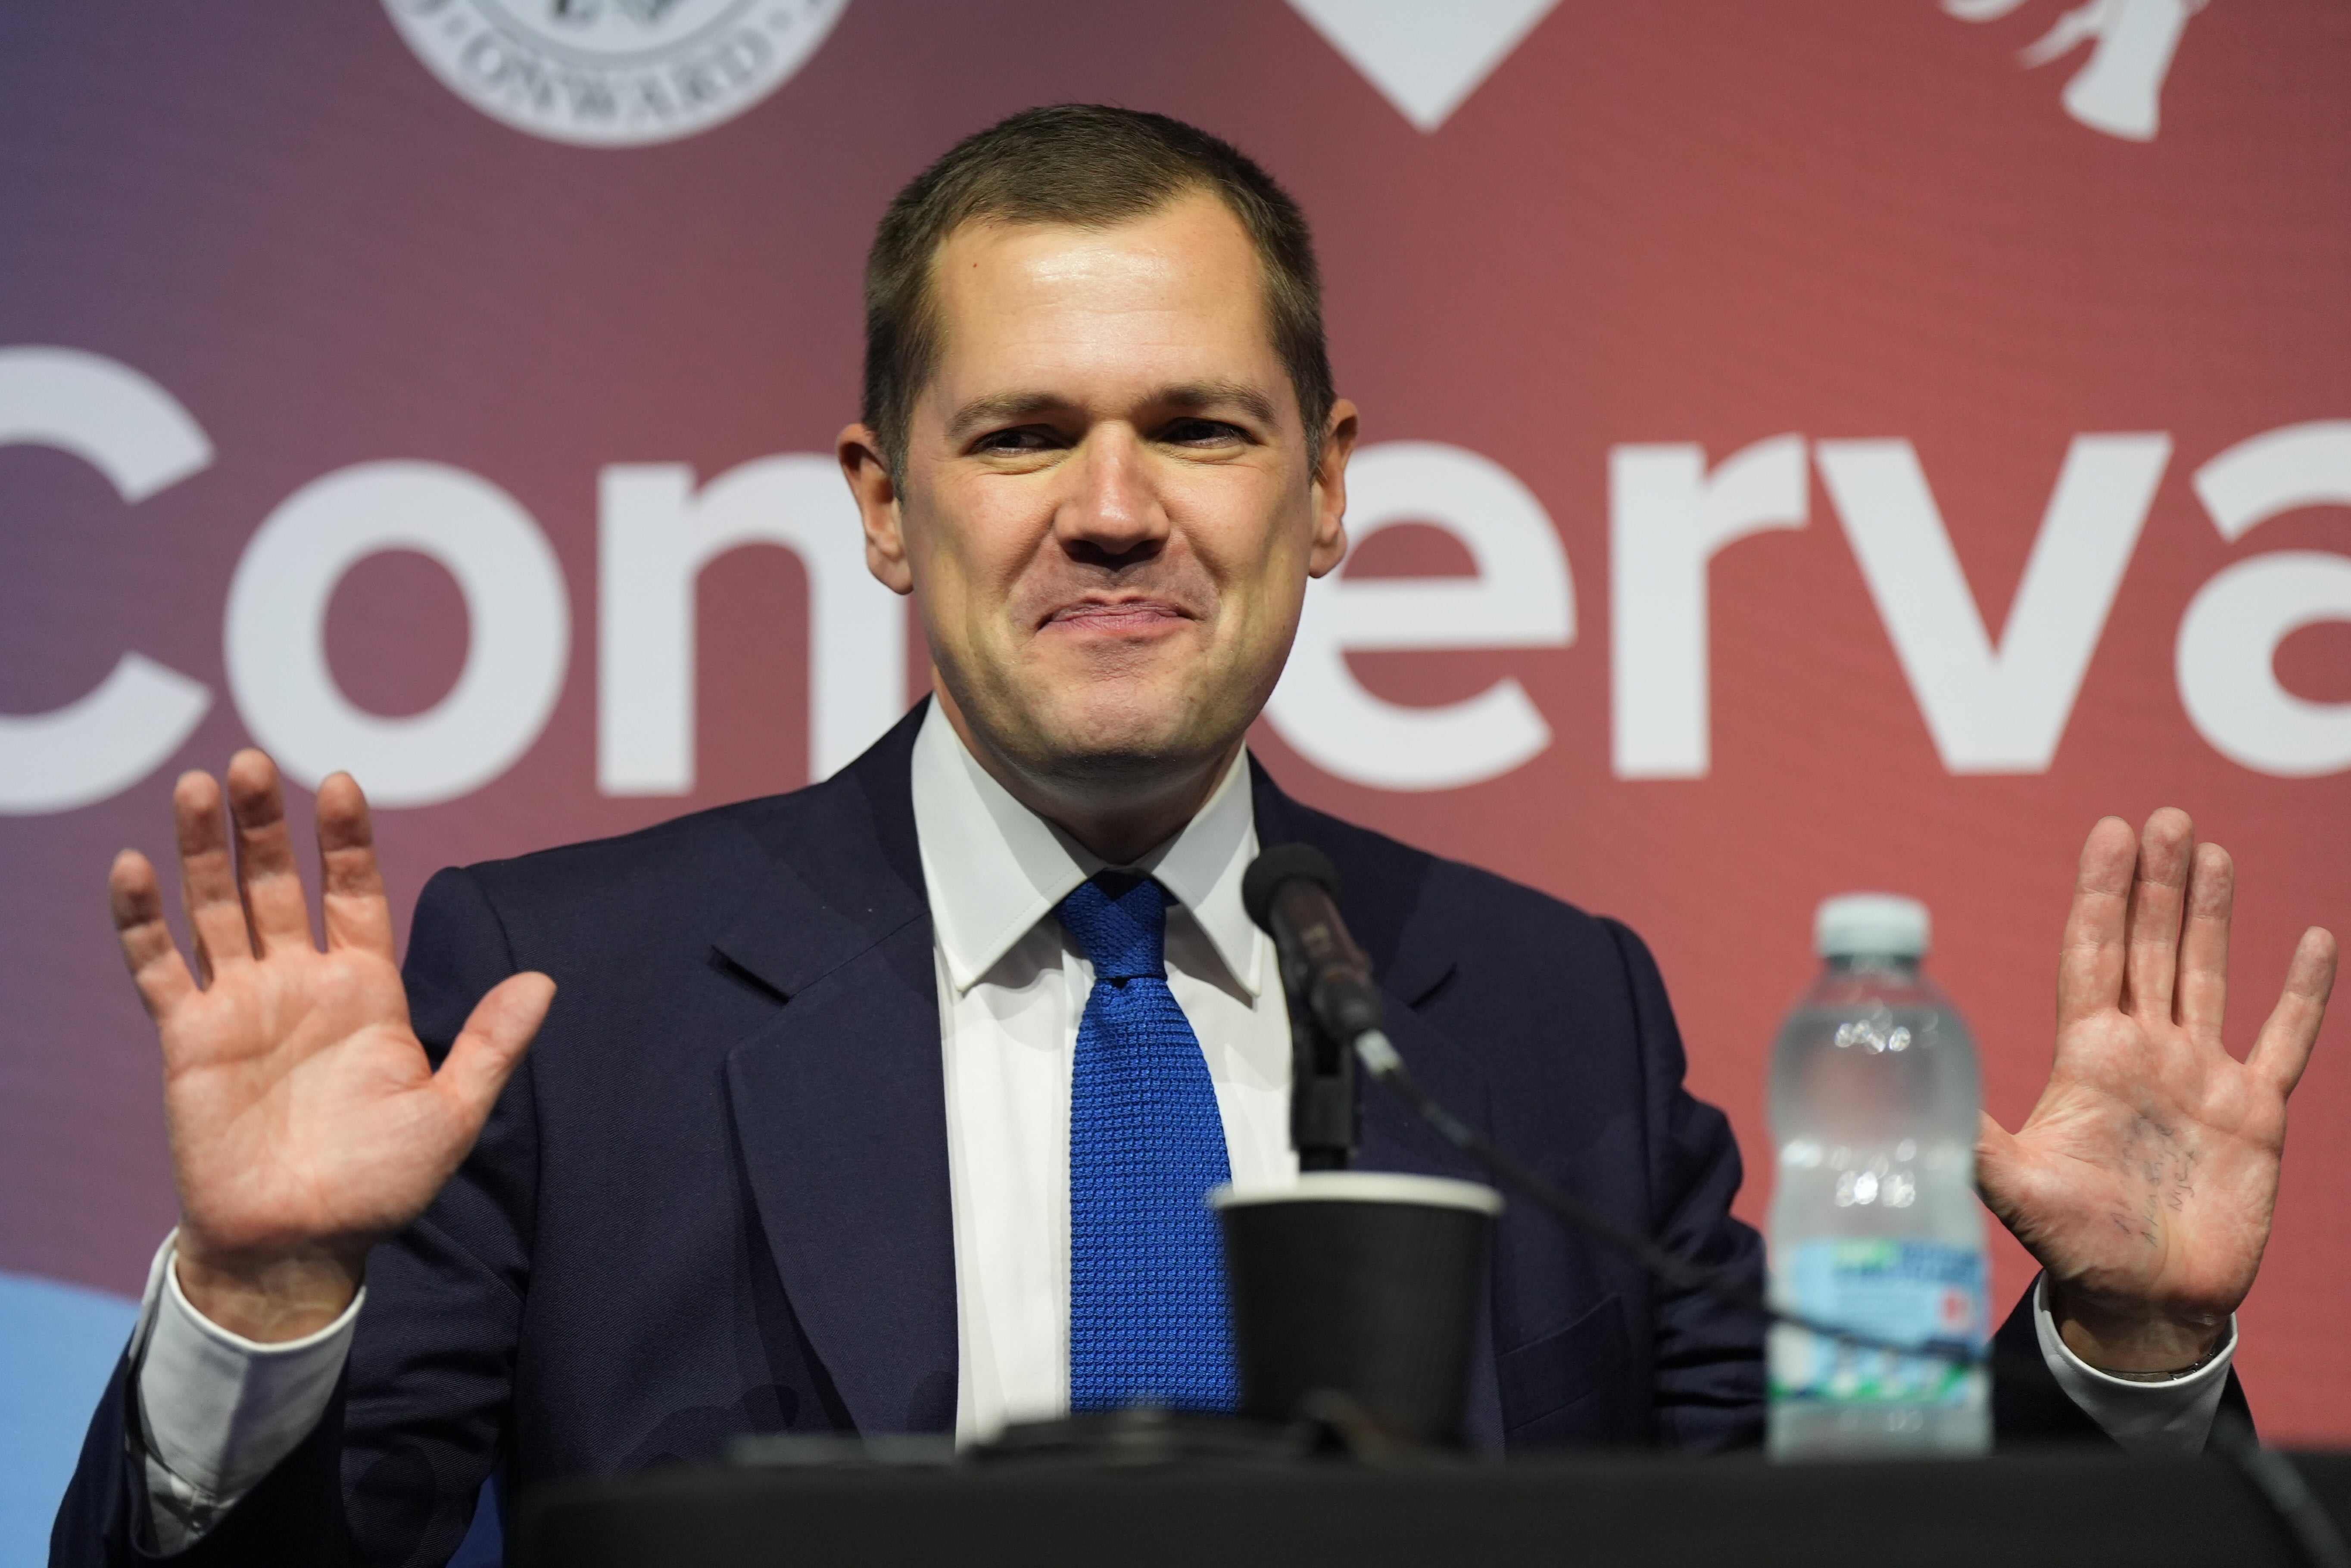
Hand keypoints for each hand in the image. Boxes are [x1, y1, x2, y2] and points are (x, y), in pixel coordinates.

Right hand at [109, 751, 552, 1341]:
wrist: (303, 1245)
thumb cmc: (380, 1187)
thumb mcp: (451, 1114)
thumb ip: (492, 1044)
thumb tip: (546, 980)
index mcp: (365, 989)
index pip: (356, 891)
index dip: (347, 839)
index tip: (339, 783)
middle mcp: (301, 983)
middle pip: (278, 883)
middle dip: (266, 824)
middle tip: (249, 763)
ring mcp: (241, 1005)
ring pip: (217, 907)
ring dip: (202, 848)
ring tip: (197, 786)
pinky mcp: (189, 1037)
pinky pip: (160, 966)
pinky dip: (143, 918)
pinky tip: (135, 866)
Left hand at [1978, 810, 2334, 1372]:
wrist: (2141, 1301)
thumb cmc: (2075, 1246)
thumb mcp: (2013, 1186)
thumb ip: (1969, 1139)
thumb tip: (1908, 1098)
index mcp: (2088, 1058)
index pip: (2091, 954)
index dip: (2100, 895)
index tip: (2110, 833)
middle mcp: (2144, 1053)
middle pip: (2147, 946)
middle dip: (2154, 884)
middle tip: (2163, 817)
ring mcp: (2201, 1077)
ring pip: (2207, 974)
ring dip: (2210, 913)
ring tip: (2209, 848)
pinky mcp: (2253, 1114)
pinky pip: (2283, 1041)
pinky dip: (2301, 994)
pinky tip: (2313, 940)